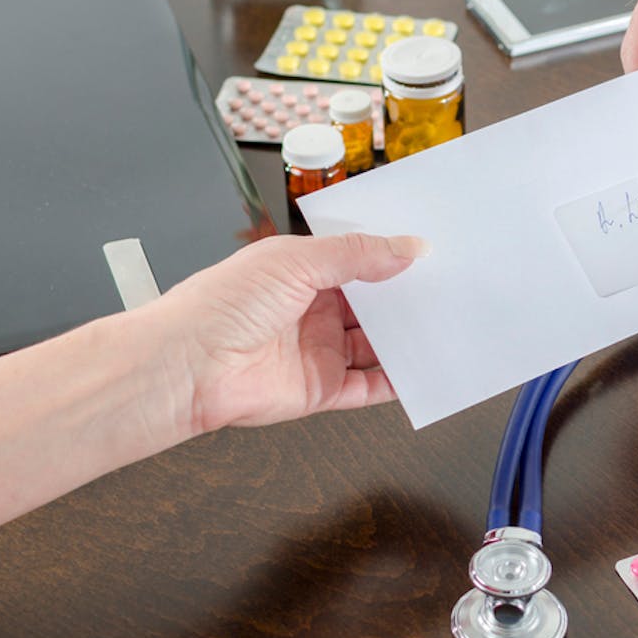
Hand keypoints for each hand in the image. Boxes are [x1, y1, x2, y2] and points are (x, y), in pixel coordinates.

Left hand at [136, 232, 429, 435]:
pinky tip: (422, 370)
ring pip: (376, 346)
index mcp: (302, 271)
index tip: (430, 252)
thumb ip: (358, 255)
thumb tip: (409, 247)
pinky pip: (368, 387)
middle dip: (405, 299)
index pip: (357, 261)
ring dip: (406, 339)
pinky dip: (396, 382)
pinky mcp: (320, 390)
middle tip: (450, 289)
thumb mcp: (298, 260)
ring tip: (447, 327)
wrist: (187, 365)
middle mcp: (311, 311)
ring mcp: (317, 351)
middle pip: (372, 305)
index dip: (391, 256)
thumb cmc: (224, 303)